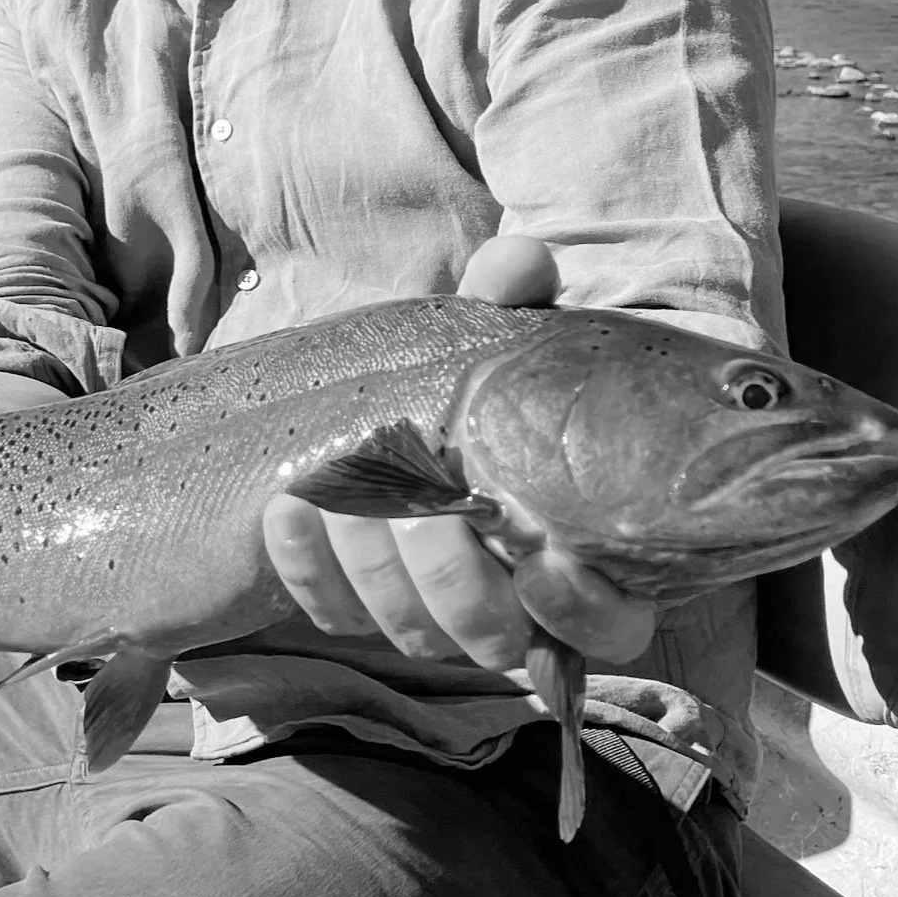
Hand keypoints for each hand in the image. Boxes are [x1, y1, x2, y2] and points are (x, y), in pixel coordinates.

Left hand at [261, 235, 655, 668]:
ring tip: (347, 493)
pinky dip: (306, 568)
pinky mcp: (363, 606)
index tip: (544, 563)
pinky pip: (334, 614)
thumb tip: (516, 262)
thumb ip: (518, 299)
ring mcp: (436, 613)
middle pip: (492, 634)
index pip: (609, 629)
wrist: (405, 399)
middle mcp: (514, 605)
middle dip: (450, 577)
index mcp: (581, 553)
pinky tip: (288, 508)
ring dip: (373, 568)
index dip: (581, 612)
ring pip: (413, 632)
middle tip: (425, 503)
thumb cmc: (485, 379)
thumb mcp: (507, 332)